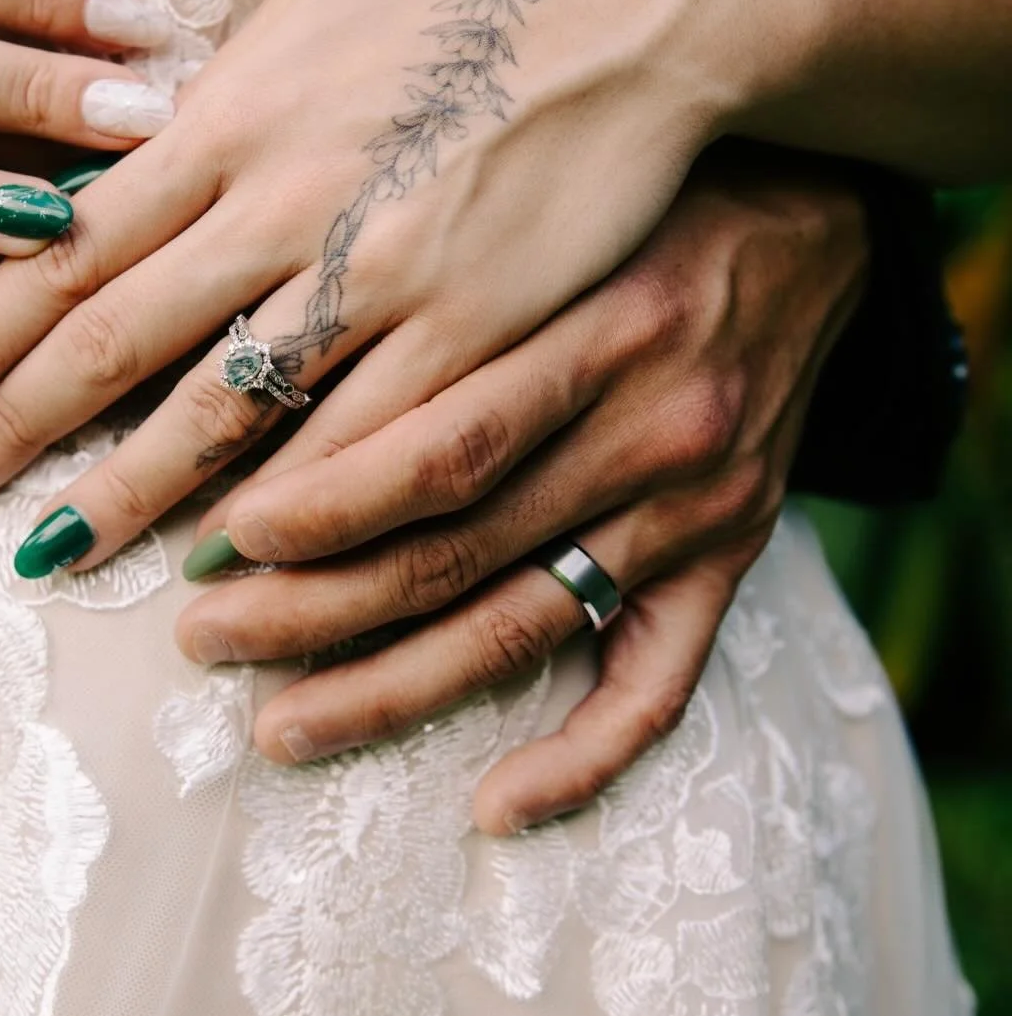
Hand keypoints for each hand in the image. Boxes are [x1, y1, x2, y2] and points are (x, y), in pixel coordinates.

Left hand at [0, 0, 785, 541]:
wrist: (627, 20)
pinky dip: (287, 500)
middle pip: (117, 332)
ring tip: (52, 554)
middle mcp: (284, 196)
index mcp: (229, 114)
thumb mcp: (302, 21)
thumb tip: (112, 160)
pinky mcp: (470, 327)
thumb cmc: (455, 13)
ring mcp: (379, 269)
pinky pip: (359, 436)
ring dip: (128, 490)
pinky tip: (231, 550)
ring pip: (226, 404)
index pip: (67, 241)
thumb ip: (204, 107)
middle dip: (14, 425)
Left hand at [173, 155, 868, 832]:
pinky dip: (579, 760)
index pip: (438, 448)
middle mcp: (650, 428)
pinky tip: (493, 808)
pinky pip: (660, 688)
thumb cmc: (630, 207)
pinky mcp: (730, 561)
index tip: (211, 541)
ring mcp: (694, 509)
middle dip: (313, 610)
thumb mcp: (529, 214)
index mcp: (594, 328)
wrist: (810, 224)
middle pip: (457, 554)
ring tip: (279, 725)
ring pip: (524, 629)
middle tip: (204, 635)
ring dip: (392, 691)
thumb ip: (419, 284)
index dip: (318, 511)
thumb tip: (247, 351)